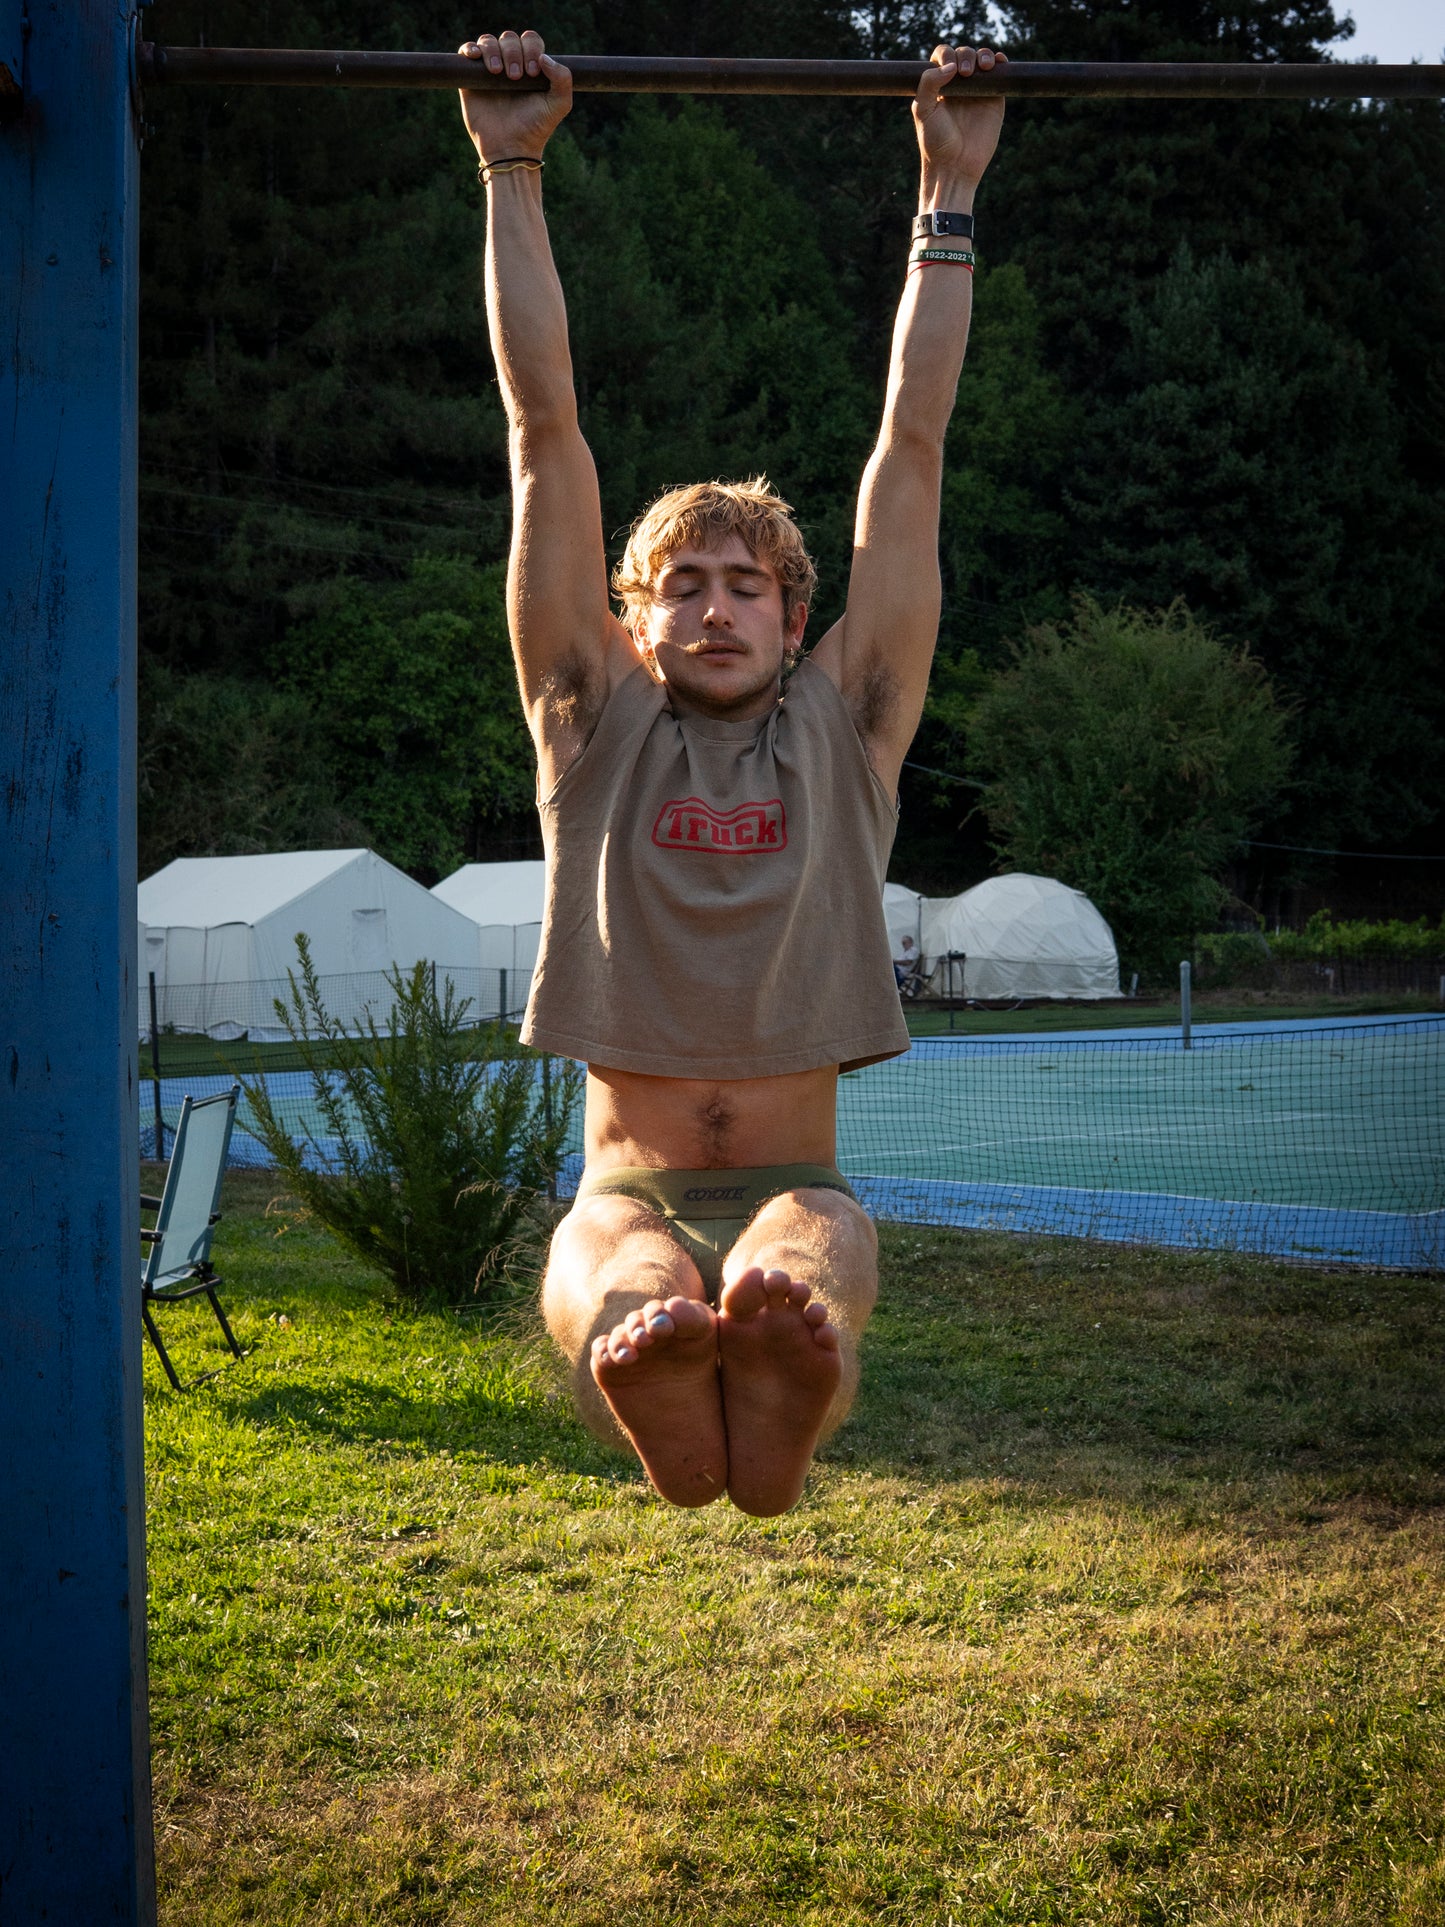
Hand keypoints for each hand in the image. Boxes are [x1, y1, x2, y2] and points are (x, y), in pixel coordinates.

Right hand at [457, 29, 571, 163]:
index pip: (530, 40)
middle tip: (515, 78)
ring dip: (493, 51)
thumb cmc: (536, 127)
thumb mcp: (559, 104)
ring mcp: (489, 70)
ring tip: (497, 72)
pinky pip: (466, 51)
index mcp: (531, 66)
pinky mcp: (470, 79)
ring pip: (488, 41)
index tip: (532, 73)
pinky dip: (469, 48)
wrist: (511, 148)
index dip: (531, 49)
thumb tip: (544, 56)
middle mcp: (510, 64)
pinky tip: (474, 56)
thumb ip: (563, 78)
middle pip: (509, 38)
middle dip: (513, 53)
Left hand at [913, 44, 1006, 193]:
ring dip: (984, 55)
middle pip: (964, 54)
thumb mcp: (923, 112)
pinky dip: (1000, 62)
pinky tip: (998, 62)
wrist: (955, 167)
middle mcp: (958, 85)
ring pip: (982, 59)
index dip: (947, 54)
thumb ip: (929, 84)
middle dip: (965, 56)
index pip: (943, 56)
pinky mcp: (994, 99)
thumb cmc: (935, 143)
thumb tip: (951, 66)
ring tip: (984, 67)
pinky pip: (999, 74)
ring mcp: (978, 91)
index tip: (950, 68)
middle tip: (965, 73)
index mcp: (939, 85)